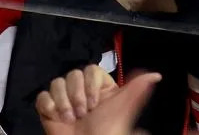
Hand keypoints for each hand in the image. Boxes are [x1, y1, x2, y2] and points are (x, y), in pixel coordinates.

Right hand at [37, 72, 161, 134]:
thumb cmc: (108, 132)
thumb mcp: (123, 109)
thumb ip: (136, 90)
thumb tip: (155, 75)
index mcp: (99, 89)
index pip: (90, 70)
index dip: (90, 85)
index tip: (95, 102)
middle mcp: (81, 91)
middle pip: (71, 75)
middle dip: (76, 95)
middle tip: (83, 113)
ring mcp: (64, 100)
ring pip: (56, 83)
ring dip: (63, 103)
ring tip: (70, 118)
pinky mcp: (49, 109)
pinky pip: (43, 97)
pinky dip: (49, 106)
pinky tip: (58, 117)